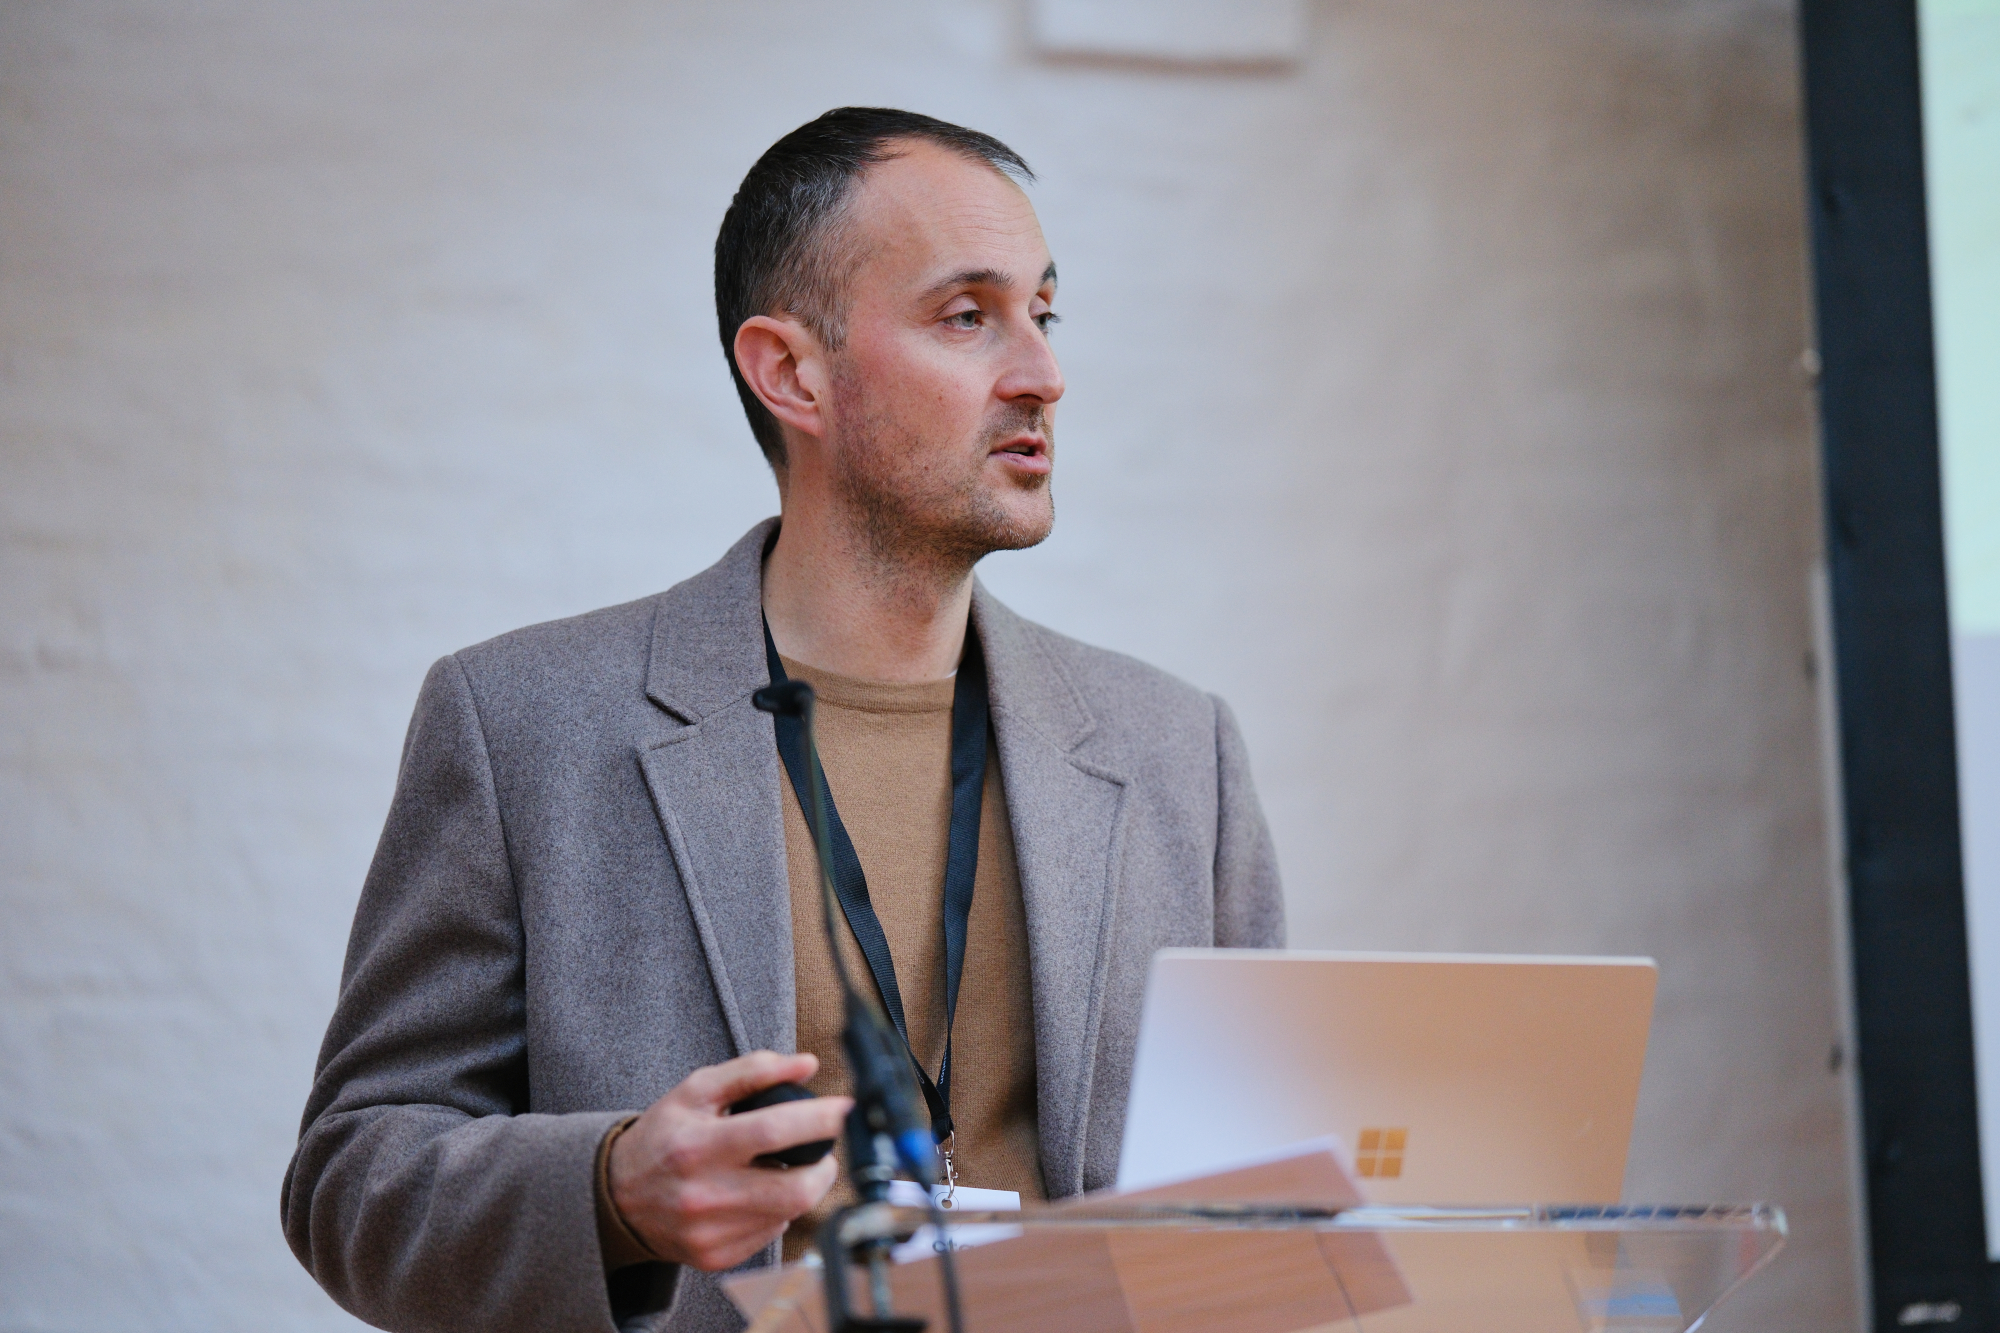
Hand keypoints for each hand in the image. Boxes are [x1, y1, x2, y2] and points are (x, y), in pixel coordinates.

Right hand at [608, 1050, 848, 1269]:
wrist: (617, 1195)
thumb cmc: (663, 1136)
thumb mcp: (697, 1091)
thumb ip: (752, 1071)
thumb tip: (806, 1065)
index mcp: (698, 1146)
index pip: (773, 1132)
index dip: (818, 1120)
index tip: (843, 1109)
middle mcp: (704, 1195)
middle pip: (795, 1189)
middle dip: (825, 1167)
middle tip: (823, 1150)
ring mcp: (711, 1232)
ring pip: (789, 1214)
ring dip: (803, 1188)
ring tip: (786, 1168)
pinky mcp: (716, 1257)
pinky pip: (770, 1234)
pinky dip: (777, 1211)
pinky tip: (757, 1195)